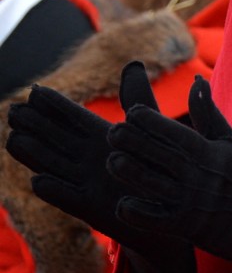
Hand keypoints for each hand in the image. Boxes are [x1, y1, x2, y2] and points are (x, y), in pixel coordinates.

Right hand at [5, 61, 195, 272]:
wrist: (174, 207)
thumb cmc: (161, 165)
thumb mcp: (152, 128)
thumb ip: (139, 100)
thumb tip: (132, 64)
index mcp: (104, 138)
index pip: (74, 118)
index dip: (55, 106)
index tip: (34, 90)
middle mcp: (90, 159)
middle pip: (57, 139)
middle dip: (36, 125)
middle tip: (13, 111)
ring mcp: (88, 184)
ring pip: (56, 166)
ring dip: (35, 155)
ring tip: (14, 140)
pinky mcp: (93, 208)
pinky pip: (71, 199)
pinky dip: (55, 191)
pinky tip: (38, 181)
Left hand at [108, 75, 231, 272]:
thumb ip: (209, 113)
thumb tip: (196, 80)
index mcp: (212, 155)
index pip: (179, 135)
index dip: (155, 123)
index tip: (132, 112)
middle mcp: (201, 178)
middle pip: (164, 157)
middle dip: (137, 143)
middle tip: (113, 131)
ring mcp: (193, 203)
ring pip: (156, 186)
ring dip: (133, 174)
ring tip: (113, 160)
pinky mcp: (186, 227)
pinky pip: (157, 220)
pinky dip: (140, 213)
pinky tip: (123, 203)